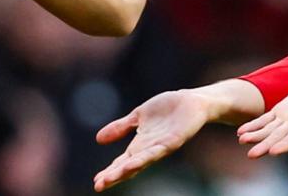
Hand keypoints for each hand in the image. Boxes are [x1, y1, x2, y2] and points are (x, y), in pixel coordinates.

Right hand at [93, 90, 210, 191]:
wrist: (192, 101)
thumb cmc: (167, 109)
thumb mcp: (138, 116)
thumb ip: (121, 127)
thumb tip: (98, 139)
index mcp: (140, 145)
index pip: (121, 162)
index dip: (109, 172)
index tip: (95, 182)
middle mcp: (149, 150)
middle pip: (129, 166)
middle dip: (114, 176)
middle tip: (98, 186)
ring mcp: (161, 147)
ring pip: (141, 162)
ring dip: (126, 170)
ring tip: (112, 178)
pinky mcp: (173, 141)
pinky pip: (157, 151)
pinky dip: (145, 157)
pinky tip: (134, 163)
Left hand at [236, 69, 287, 157]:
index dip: (287, 143)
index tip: (274, 152)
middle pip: (281, 136)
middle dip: (266, 145)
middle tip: (252, 155)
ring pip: (270, 130)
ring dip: (256, 136)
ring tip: (242, 142)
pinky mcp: (283, 109)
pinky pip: (266, 119)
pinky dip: (254, 125)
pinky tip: (241, 132)